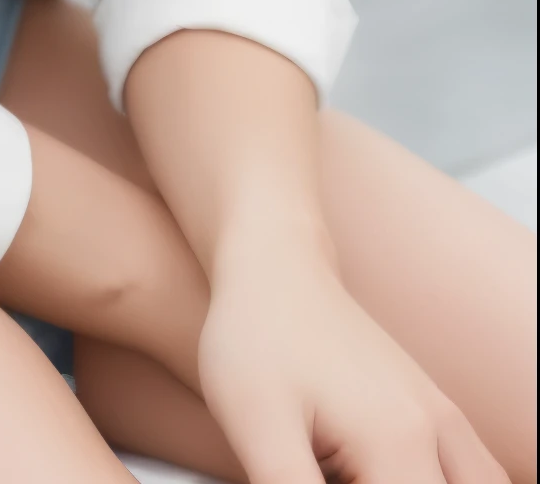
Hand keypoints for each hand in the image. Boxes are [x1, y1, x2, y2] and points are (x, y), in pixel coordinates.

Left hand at [198, 248, 507, 483]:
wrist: (274, 266)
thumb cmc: (256, 338)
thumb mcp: (256, 428)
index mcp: (397, 444)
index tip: (319, 478)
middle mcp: (438, 431)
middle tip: (333, 474)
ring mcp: (444, 416)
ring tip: (356, 472)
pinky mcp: (436, 409)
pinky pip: (471, 470)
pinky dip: (448, 481)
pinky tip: (390, 471)